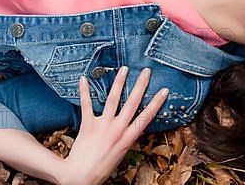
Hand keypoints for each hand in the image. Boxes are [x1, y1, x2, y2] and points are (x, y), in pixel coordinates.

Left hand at [60, 67, 167, 184]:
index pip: (146, 117)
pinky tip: (84, 78)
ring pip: (113, 99)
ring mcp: (103, 126)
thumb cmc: (101, 169)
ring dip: (119, 82)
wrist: (80, 177)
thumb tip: (131, 126)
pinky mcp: (88, 125)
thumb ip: (126, 137)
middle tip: (146, 71)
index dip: (156, 102)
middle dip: (141, 85)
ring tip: (124, 69)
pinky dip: (84, 91)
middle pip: (132, 103)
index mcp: (128, 138)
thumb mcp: (121, 153)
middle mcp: (117, 130)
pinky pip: (86, 105)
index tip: (164, 90)